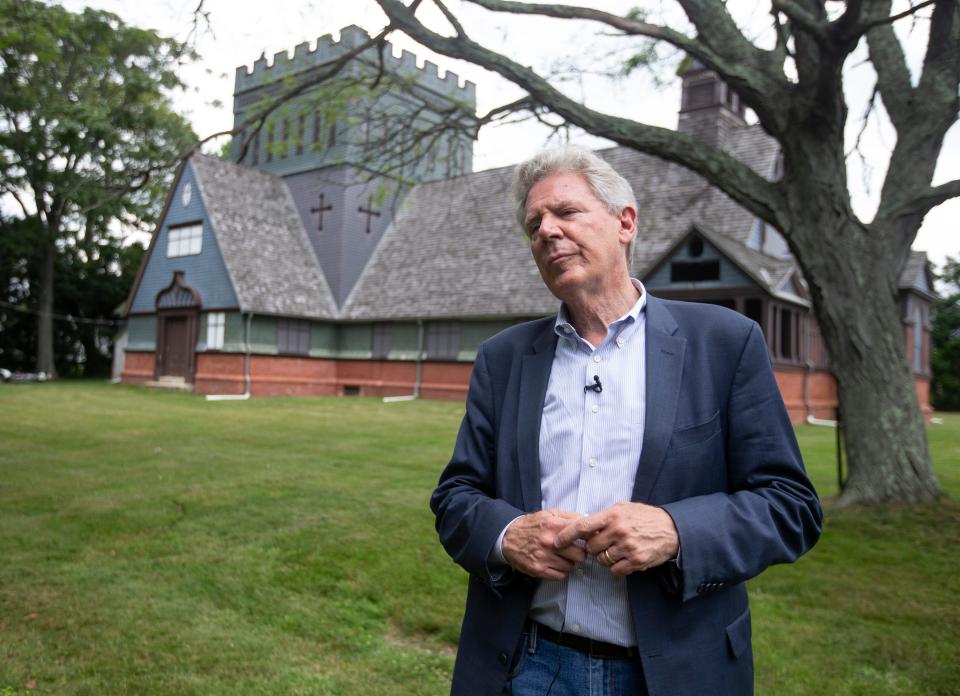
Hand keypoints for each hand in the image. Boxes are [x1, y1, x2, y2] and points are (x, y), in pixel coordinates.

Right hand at [502, 509, 587, 579]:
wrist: (508, 536)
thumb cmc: (531, 525)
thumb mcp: (549, 514)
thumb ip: (569, 516)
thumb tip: (588, 520)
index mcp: (554, 525)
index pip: (582, 534)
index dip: (588, 538)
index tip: (589, 540)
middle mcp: (550, 542)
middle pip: (580, 554)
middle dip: (580, 553)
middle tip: (575, 550)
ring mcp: (544, 557)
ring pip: (571, 566)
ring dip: (569, 563)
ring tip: (562, 556)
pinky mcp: (538, 569)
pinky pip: (560, 576)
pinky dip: (561, 571)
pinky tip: (556, 564)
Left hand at [554, 502, 678, 575]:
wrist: (671, 529)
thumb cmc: (644, 517)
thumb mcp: (624, 508)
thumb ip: (604, 517)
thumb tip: (583, 525)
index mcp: (613, 515)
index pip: (583, 526)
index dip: (567, 535)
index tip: (556, 541)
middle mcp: (618, 530)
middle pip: (591, 547)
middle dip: (593, 549)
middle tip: (602, 545)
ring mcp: (627, 547)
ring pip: (602, 560)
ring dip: (604, 558)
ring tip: (615, 550)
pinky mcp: (636, 561)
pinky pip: (615, 571)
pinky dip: (616, 568)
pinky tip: (623, 559)